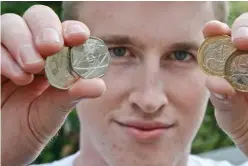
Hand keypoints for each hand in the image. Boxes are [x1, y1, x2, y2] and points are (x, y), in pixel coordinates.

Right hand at [1, 5, 105, 165]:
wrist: (0, 150)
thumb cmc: (26, 129)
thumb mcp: (52, 113)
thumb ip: (71, 96)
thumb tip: (99, 85)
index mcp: (54, 60)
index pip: (65, 33)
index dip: (72, 30)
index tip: (79, 37)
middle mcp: (31, 52)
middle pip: (38, 18)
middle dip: (46, 29)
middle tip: (51, 47)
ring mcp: (6, 55)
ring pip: (11, 24)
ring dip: (23, 42)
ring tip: (33, 67)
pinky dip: (3, 56)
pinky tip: (18, 76)